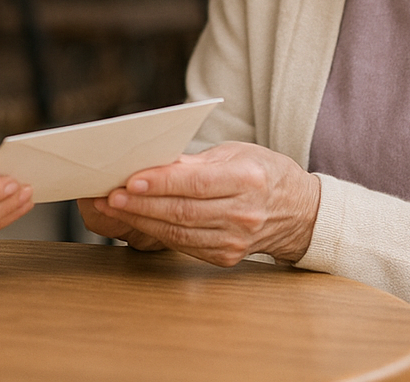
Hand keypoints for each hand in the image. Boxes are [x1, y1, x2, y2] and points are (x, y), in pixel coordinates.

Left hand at [91, 142, 320, 266]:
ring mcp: (235, 240)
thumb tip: (156, 162)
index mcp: (247, 180)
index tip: (130, 179)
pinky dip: (158, 233)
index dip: (160, 183)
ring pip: (179, 232)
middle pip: (182, 211)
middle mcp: (243, 214)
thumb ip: (196, 161)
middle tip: (110, 195)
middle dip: (141, 204)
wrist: (299, 212)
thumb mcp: (237, 152)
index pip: (196, 183)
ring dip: (141, 220)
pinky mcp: (226, 257)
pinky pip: (184, 246)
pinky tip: (138, 222)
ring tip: (114, 207)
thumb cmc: (264, 173)